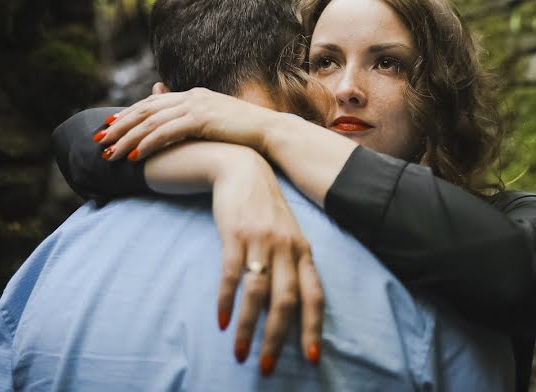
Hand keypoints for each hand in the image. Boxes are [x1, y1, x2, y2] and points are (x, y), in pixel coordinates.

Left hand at [95, 87, 272, 160]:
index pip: (153, 102)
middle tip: (98, 139)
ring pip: (151, 120)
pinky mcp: (201, 119)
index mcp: (195, 95)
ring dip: (127, 137)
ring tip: (109, 152)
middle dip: (119, 124)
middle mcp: (192, 96)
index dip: (129, 113)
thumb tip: (182, 125)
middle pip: (146, 108)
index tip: (110, 125)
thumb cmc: (248, 133)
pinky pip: (165, 132)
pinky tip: (133, 155)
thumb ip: (196, 119)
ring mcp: (197, 106)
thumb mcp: (218, 123)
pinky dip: (147, 143)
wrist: (271, 133)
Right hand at [212, 153, 323, 373]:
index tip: (312, 358)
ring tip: (239, 354)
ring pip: (257, 293)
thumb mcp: (287, 235)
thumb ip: (292, 266)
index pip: (314, 295)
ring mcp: (261, 240)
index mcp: (303, 251)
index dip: (314, 327)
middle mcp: (286, 247)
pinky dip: (226, 301)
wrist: (242, 168)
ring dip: (248, 328)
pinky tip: (221, 322)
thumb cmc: (265, 209)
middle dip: (279, 337)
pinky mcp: (235, 234)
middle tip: (268, 367)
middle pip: (287, 300)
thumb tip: (293, 307)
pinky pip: (231, 274)